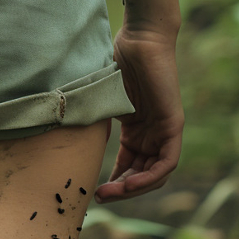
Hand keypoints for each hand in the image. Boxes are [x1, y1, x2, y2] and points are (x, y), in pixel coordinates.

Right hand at [95, 24, 183, 202]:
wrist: (137, 41)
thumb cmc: (115, 64)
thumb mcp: (100, 104)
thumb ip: (94, 125)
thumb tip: (64, 145)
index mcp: (138, 130)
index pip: (131, 167)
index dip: (115, 183)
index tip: (95, 192)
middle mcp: (153, 134)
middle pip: (144, 174)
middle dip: (122, 191)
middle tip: (99, 198)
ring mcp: (165, 130)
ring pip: (157, 173)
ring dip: (134, 189)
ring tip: (110, 194)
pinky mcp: (173, 125)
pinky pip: (168, 162)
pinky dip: (150, 177)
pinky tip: (129, 185)